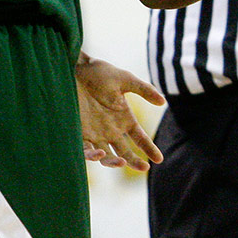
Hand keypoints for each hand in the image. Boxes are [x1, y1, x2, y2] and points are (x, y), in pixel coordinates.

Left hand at [76, 54, 164, 170]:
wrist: (74, 68)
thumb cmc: (100, 73)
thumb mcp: (126, 80)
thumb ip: (145, 90)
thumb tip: (163, 102)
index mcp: (125, 118)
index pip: (140, 138)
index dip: (150, 149)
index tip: (159, 159)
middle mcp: (111, 129)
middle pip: (125, 151)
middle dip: (134, 161)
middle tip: (144, 168)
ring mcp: (95, 133)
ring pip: (106, 155)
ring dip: (113, 162)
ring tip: (121, 162)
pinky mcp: (78, 133)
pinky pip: (85, 150)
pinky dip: (92, 155)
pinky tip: (100, 154)